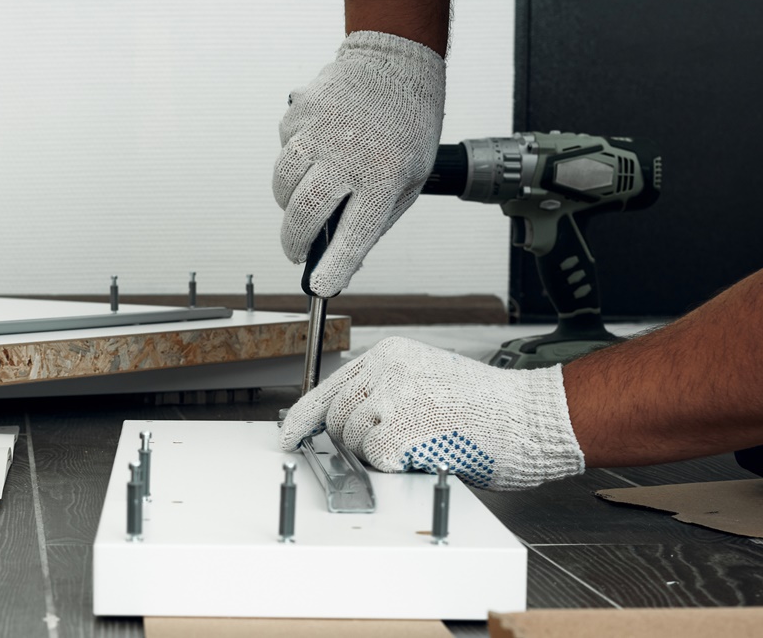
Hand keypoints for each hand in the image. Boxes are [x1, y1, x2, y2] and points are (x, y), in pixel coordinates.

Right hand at [272, 31, 445, 297]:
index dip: (334, 267)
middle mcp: (348, 154)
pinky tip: (315, 152)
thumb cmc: (407, 127)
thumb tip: (342, 264)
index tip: (319, 287)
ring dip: (287, 204)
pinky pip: (283, 151)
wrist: (395, 61)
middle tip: (297, 252)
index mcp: (383, 175)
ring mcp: (319, 130)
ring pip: (283, 184)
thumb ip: (377, 220)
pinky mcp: (299, 113)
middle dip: (295, 243)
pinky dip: (292, 162)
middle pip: (305, 214)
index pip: (354, 234)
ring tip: (303, 203)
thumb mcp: (409, 179)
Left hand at [279, 337, 584, 489]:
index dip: (304, 417)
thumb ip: (386, 394)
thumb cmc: (492, 408)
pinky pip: (373, 462)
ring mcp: (389, 398)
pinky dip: (396, 469)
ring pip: (352, 443)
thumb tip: (349, 424)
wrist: (534, 417)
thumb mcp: (428, 382)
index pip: (328, 386)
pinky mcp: (397, 430)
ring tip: (425, 444)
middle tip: (397, 447)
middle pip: (335, 419)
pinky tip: (427, 454)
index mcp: (390, 354)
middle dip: (354, 442)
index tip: (290, 436)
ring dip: (380, 456)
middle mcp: (384, 369)